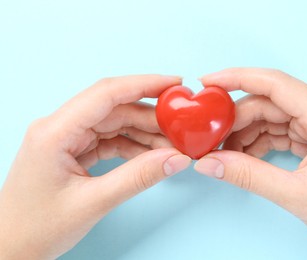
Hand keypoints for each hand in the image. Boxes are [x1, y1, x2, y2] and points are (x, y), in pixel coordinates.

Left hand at [0, 75, 191, 258]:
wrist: (12, 247)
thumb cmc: (37, 227)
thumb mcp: (92, 203)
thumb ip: (138, 178)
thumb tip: (175, 159)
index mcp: (55, 132)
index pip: (106, 94)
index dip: (144, 84)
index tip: (174, 84)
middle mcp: (60, 127)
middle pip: (115, 108)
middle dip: (151, 116)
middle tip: (181, 127)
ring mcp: (67, 138)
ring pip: (115, 123)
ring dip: (145, 132)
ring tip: (171, 145)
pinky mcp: (74, 149)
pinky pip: (110, 139)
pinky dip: (133, 146)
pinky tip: (152, 155)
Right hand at [195, 68, 306, 257]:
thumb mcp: (296, 196)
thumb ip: (249, 176)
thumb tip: (209, 163)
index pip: (276, 84)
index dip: (238, 78)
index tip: (209, 82)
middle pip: (270, 103)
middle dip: (237, 118)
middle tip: (211, 136)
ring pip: (272, 117)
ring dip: (246, 132)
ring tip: (224, 152)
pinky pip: (280, 131)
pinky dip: (259, 142)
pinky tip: (244, 157)